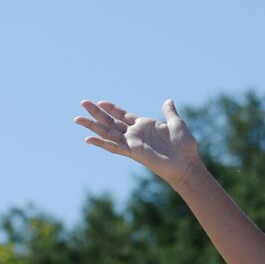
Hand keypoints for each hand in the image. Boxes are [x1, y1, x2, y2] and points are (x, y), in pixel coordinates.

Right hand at [75, 99, 199, 187]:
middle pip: (111, 122)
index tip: (100, 102)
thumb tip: (168, 100)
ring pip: (108, 133)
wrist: (187, 163)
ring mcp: (132, 143)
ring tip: (78, 119)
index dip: (112, 108)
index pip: (123, 115)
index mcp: (144, 125)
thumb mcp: (177, 124)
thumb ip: (169, 112)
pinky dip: (101, 143)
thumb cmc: (184, 146)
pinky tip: (89, 139)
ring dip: (93, 126)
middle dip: (97, 113)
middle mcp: (135, 134)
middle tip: (83, 103)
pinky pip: (114, 147)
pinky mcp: (133, 152)